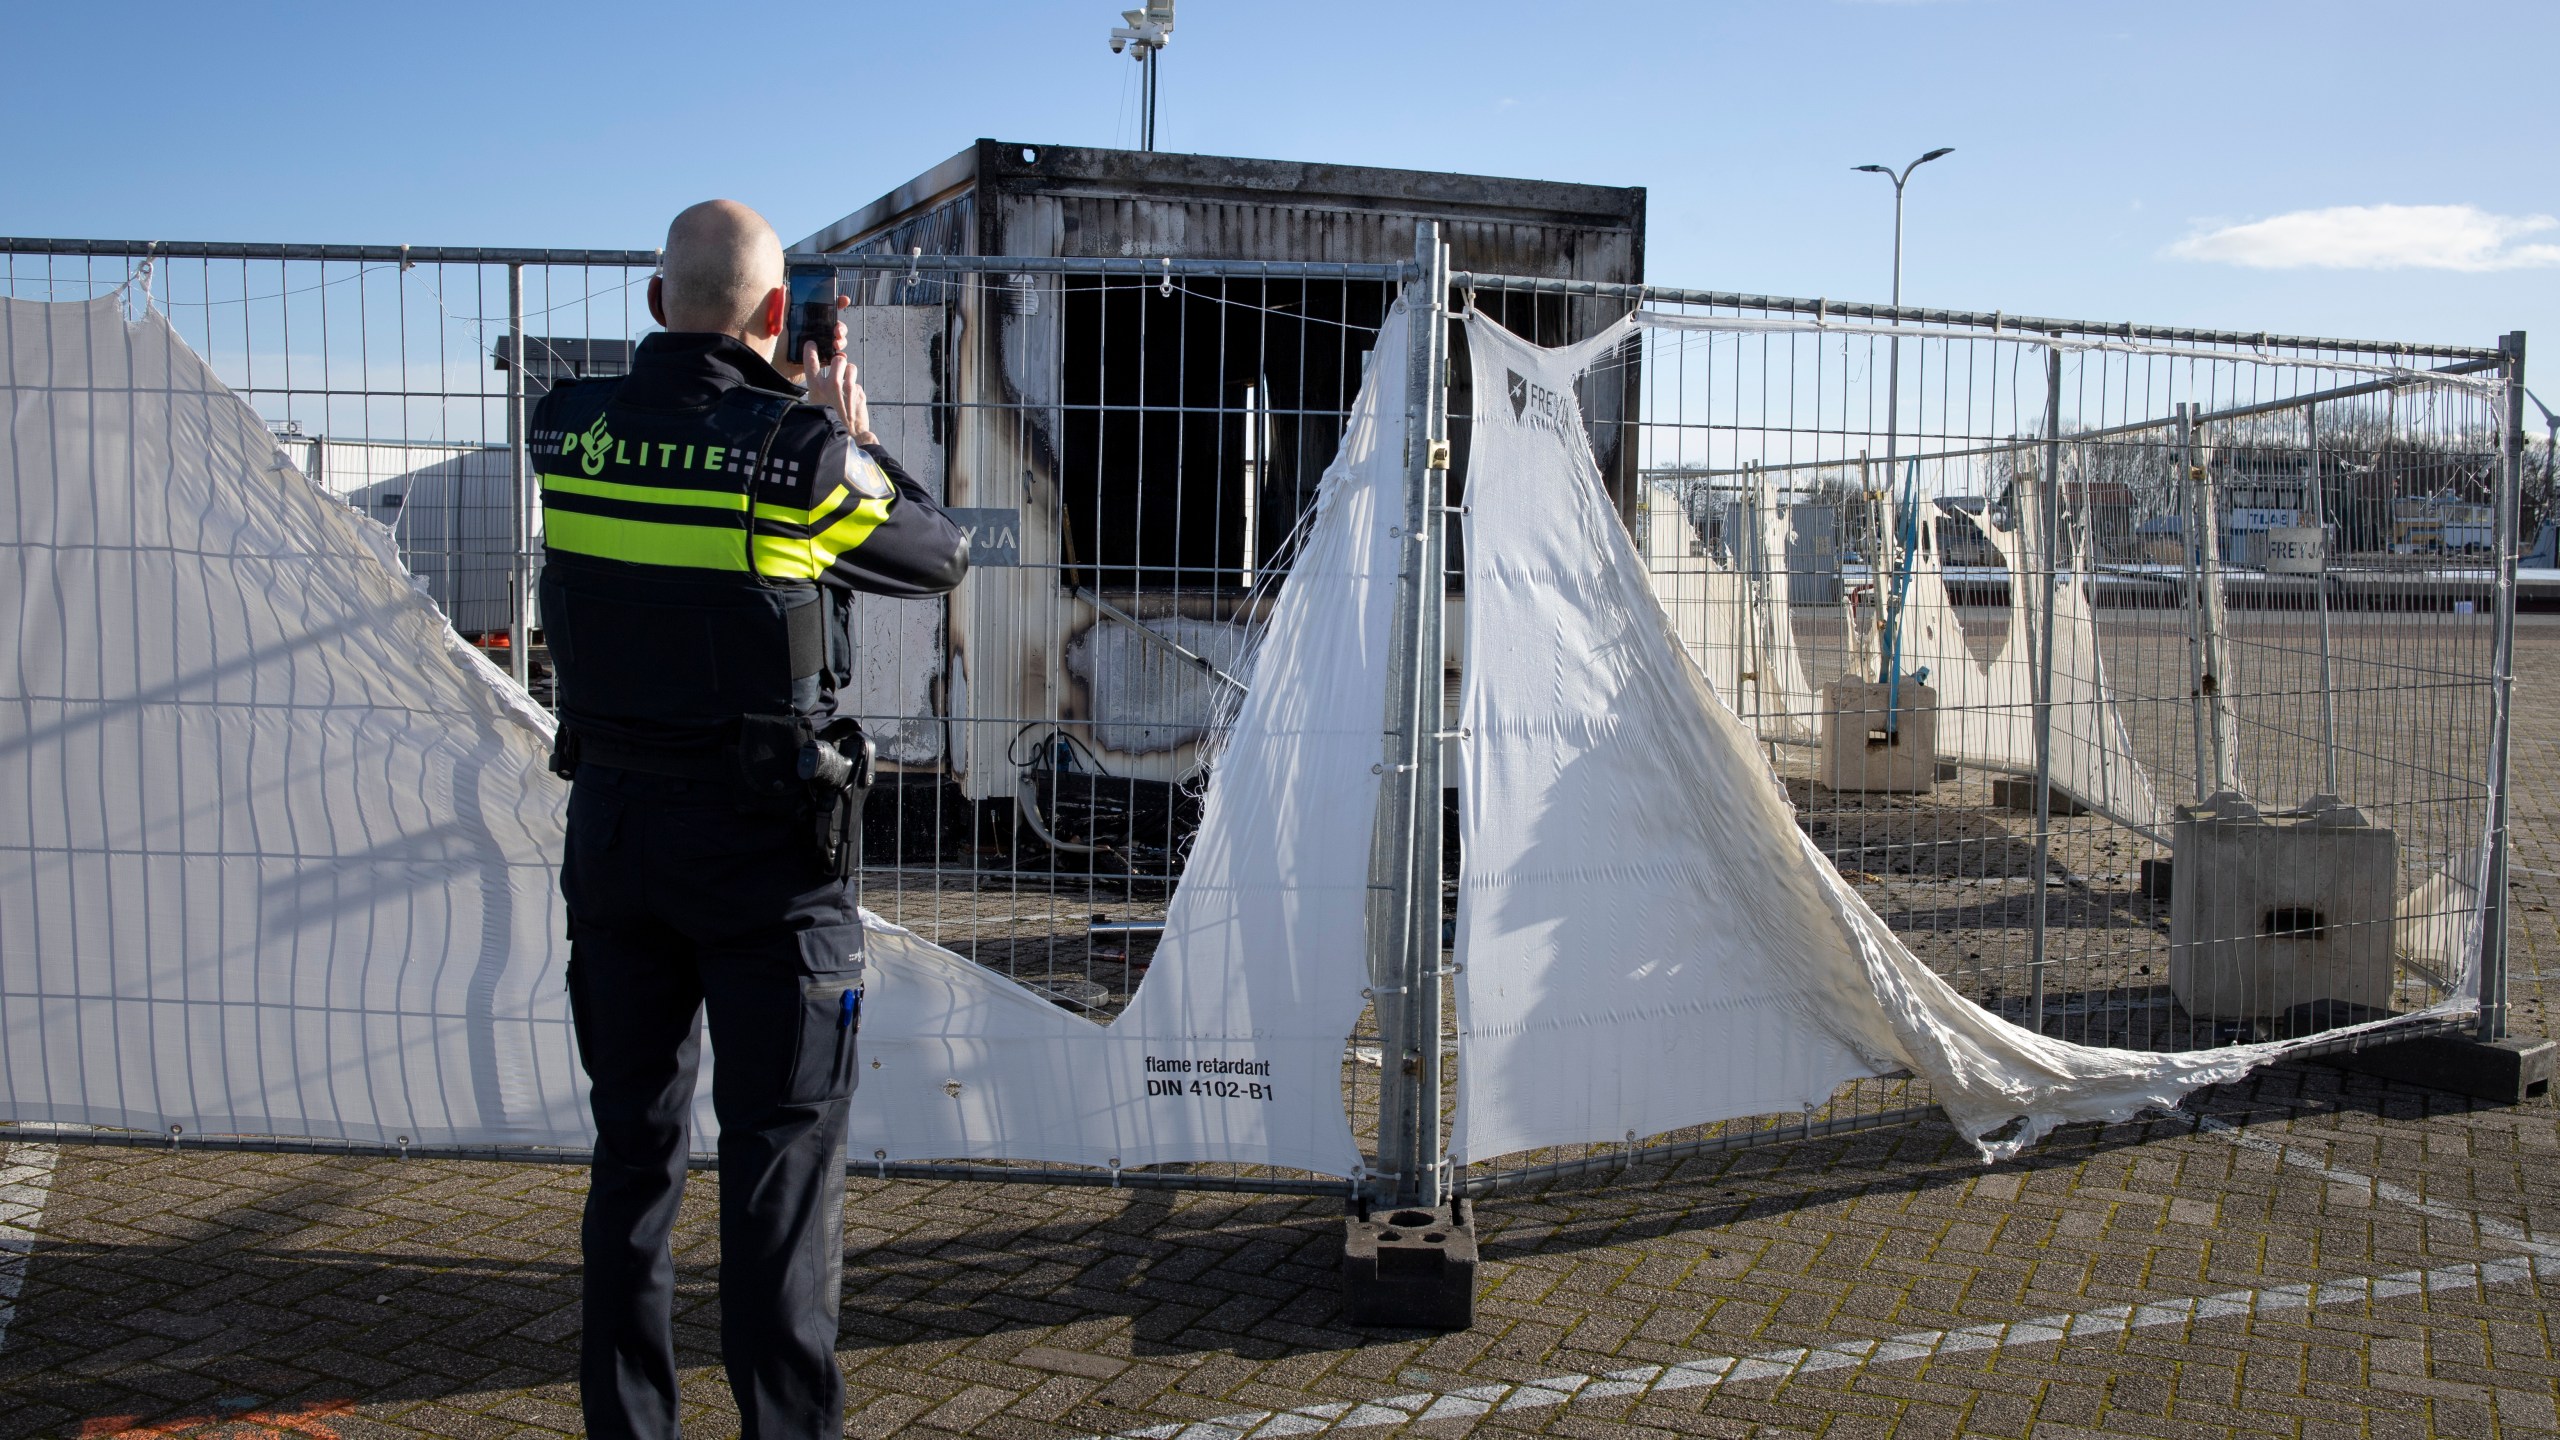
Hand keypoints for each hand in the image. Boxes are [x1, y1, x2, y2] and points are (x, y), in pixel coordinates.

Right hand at [800, 296, 876, 445]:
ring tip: (846, 384)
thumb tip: (820, 377)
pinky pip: (857, 383)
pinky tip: (851, 400)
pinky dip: (855, 389)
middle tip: (838, 369)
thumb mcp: (814, 406)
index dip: (810, 350)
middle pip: (838, 359)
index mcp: (816, 389)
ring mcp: (848, 388)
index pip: (811, 362)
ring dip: (849, 373)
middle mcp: (832, 385)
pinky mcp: (859, 393)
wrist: (848, 438)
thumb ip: (817, 389)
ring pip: (851, 367)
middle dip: (839, 362)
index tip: (812, 344)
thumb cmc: (828, 423)